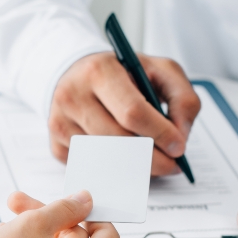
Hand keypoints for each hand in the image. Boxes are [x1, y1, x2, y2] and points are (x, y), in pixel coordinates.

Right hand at [49, 51, 200, 176]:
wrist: (76, 72)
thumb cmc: (121, 73)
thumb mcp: (159, 70)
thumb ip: (182, 98)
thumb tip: (180, 137)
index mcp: (99, 70)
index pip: (132, 111)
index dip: (160, 134)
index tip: (178, 148)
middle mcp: (73, 95)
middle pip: (118, 141)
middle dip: (152, 158)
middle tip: (171, 164)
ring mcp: (60, 122)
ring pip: (105, 158)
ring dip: (134, 165)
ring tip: (151, 159)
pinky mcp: (55, 144)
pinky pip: (90, 166)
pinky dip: (111, 167)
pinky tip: (122, 155)